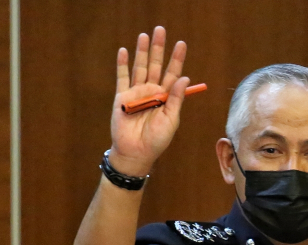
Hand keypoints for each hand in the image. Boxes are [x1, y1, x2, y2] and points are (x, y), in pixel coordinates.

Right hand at [109, 26, 189, 175]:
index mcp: (166, 97)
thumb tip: (185, 77)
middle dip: (158, 48)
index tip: (181, 43)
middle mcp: (152, 91)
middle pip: (156, 65)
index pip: (173, 73)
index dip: (177, 58)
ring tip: (144, 35)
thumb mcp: (171, 120)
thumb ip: (176, 99)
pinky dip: (122, 64)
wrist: (135, 152)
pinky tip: (124, 51)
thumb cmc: (156, 140)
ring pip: (140, 67)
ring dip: (142, 52)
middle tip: (160, 30)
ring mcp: (136, 93)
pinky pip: (122, 77)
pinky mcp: (122, 97)